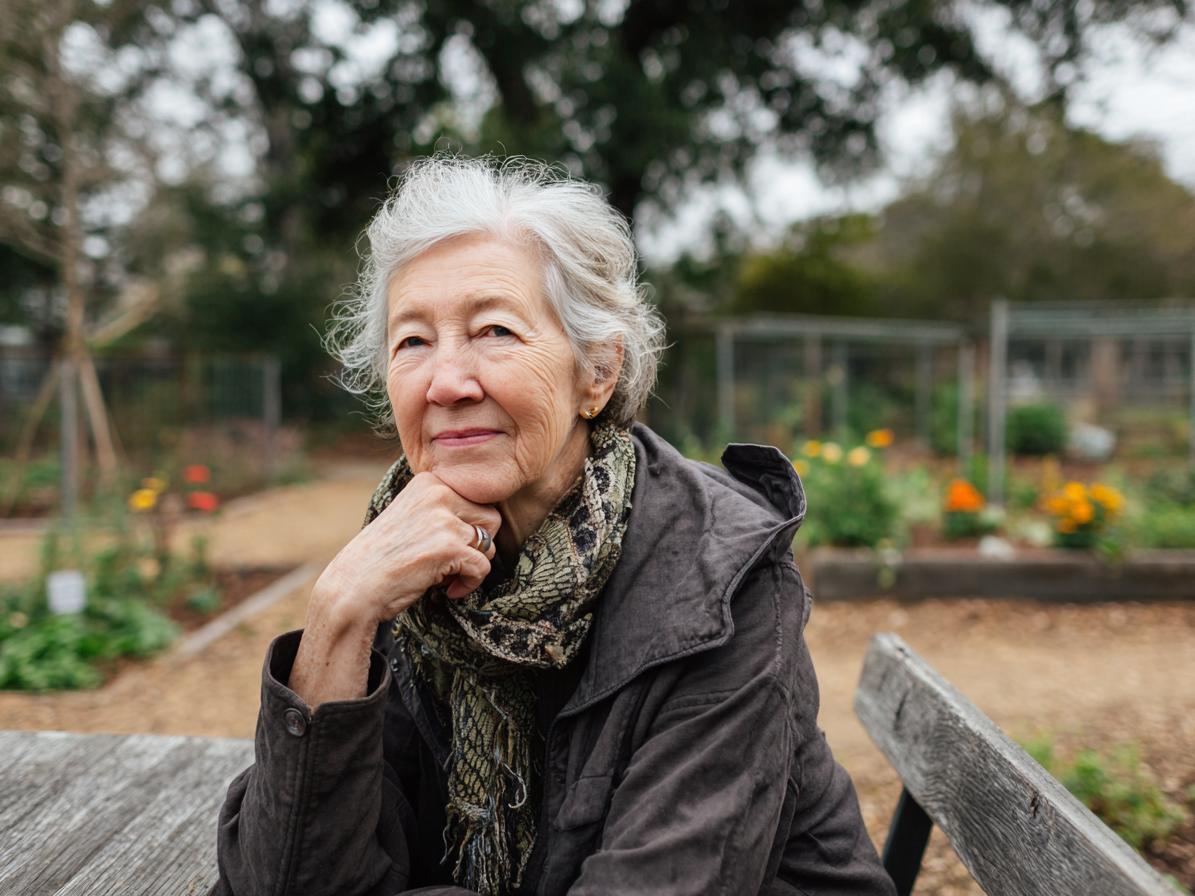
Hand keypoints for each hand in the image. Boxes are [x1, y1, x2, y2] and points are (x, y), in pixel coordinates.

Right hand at [290, 473, 500, 707]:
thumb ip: (442, 509)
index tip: (445, 547)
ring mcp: (445, 520)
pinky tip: (448, 591)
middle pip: (491, 519)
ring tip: (446, 577)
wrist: (353, 586)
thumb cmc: (381, 557)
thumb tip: (492, 516)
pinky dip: (470, 584)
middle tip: (452, 564)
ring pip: (489, 545)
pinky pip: (483, 567)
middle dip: (478, 546)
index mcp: (429, 481)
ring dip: (471, 566)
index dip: (468, 529)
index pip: (477, 500)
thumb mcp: (411, 515)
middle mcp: (439, 493)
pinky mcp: (450, 548)